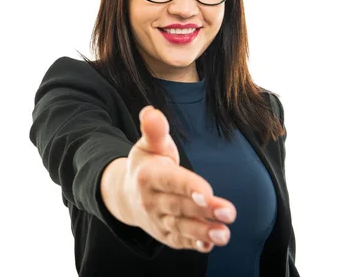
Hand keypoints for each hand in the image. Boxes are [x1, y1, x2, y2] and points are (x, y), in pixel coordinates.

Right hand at [101, 106, 236, 252]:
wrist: (126, 195)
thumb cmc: (147, 164)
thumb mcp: (148, 145)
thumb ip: (154, 130)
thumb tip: (151, 111)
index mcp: (148, 176)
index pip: (171, 181)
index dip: (189, 187)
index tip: (208, 191)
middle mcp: (151, 200)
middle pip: (180, 206)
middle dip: (204, 210)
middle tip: (230, 212)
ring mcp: (158, 220)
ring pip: (182, 227)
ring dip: (203, 231)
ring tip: (225, 234)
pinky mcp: (165, 235)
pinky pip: (180, 240)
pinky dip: (195, 244)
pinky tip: (211, 243)